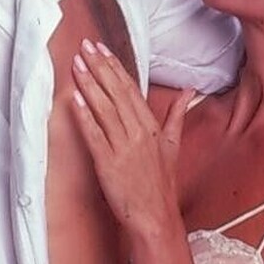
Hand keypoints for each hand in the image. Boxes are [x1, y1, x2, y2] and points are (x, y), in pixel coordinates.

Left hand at [71, 39, 194, 235]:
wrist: (155, 217)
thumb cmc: (161, 184)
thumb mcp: (173, 145)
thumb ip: (177, 115)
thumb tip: (189, 91)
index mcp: (151, 126)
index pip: (131, 89)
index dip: (115, 67)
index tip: (102, 49)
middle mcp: (138, 133)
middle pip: (116, 93)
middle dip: (100, 67)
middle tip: (85, 46)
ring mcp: (123, 148)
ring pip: (104, 109)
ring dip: (89, 84)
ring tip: (77, 64)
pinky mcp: (108, 164)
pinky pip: (95, 135)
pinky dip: (84, 116)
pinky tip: (74, 99)